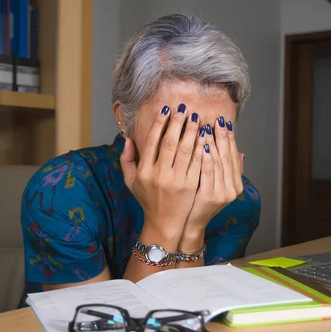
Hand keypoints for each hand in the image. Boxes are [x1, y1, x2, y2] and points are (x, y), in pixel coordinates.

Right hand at [120, 104, 204, 244]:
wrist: (164, 222)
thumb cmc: (148, 199)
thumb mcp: (131, 182)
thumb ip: (126, 160)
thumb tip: (127, 139)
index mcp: (144, 171)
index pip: (152, 140)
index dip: (160, 123)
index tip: (166, 109)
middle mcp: (159, 174)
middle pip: (170, 141)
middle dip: (178, 122)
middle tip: (184, 108)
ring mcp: (176, 180)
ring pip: (185, 149)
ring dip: (191, 131)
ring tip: (195, 118)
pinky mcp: (191, 185)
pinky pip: (197, 161)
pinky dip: (201, 147)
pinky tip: (204, 137)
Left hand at [180, 117, 243, 247]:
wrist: (189, 224)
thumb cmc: (199, 201)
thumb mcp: (216, 185)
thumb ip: (226, 169)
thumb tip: (241, 152)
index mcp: (236, 184)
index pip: (233, 156)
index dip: (229, 138)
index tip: (224, 122)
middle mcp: (232, 188)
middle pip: (227, 156)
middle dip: (222, 136)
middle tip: (217, 119)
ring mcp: (222, 193)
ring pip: (219, 162)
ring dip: (213, 142)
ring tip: (207, 127)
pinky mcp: (210, 196)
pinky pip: (208, 171)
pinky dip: (206, 156)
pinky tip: (203, 144)